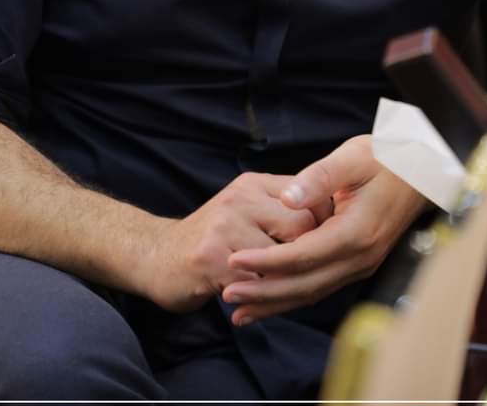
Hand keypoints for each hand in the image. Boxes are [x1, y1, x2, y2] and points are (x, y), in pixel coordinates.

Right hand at [139, 171, 326, 313]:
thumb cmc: (213, 237)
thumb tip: (327, 216)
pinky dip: (260, 296)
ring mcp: (224, 225)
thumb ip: (278, 207)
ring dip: (282, 279)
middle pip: (299, 225)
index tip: (326, 246)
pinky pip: (254, 282)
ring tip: (278, 288)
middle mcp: (240, 198)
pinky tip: (255, 301)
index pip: (306, 196)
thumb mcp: (245, 208)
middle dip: (306, 253)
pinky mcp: (210, 257)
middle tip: (308, 272)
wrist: (158, 255)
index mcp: (253, 184)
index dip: (322, 225)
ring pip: (279, 258)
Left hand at [222, 136, 427, 323]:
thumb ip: (319, 177)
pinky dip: (293, 295)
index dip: (266, 262)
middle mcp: (359, 257)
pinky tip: (270, 299)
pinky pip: (320, 286)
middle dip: (264, 293)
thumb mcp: (352, 157)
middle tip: (227, 296)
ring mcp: (361, 264)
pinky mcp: (357, 263)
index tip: (233, 261)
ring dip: (275, 303)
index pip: (302, 256)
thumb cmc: (387, 158)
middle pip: (305, 285)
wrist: (421, 171)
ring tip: (239, 310)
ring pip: (312, 292)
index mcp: (356, 232)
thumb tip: (288, 199)